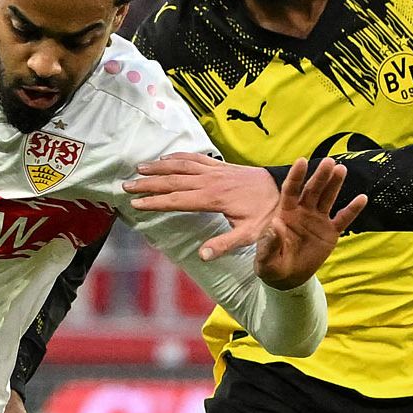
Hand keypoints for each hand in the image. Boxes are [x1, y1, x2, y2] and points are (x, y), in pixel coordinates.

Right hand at [123, 152, 289, 257]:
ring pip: (181, 165)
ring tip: (139, 168)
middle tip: (126, 185)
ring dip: (159, 166)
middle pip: (173, 180)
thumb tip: (202, 256)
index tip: (136, 204)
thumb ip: (225, 245)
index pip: (178, 200)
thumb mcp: (250, 235)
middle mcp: (211, 181)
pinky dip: (179, 156)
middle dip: (148, 183)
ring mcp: (216, 171)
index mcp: (214, 199)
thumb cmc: (268, 215)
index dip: (155, 202)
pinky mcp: (222, 165)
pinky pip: (196, 157)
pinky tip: (167, 157)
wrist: (286, 189)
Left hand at [254, 158, 366, 287]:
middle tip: (329, 162)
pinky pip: (343, 219)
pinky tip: (362, 198)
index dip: (296, 176)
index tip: (302, 161)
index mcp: (286, 213)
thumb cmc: (272, 265)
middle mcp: (303, 212)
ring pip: (327, 198)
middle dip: (320, 176)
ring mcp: (318, 220)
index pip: (291, 191)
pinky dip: (352, 209)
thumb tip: (276, 225)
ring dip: (335, 184)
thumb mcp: (266, 259)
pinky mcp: (330, 232)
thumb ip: (269, 242)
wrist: (288, 278)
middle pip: (312, 190)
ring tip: (341, 169)